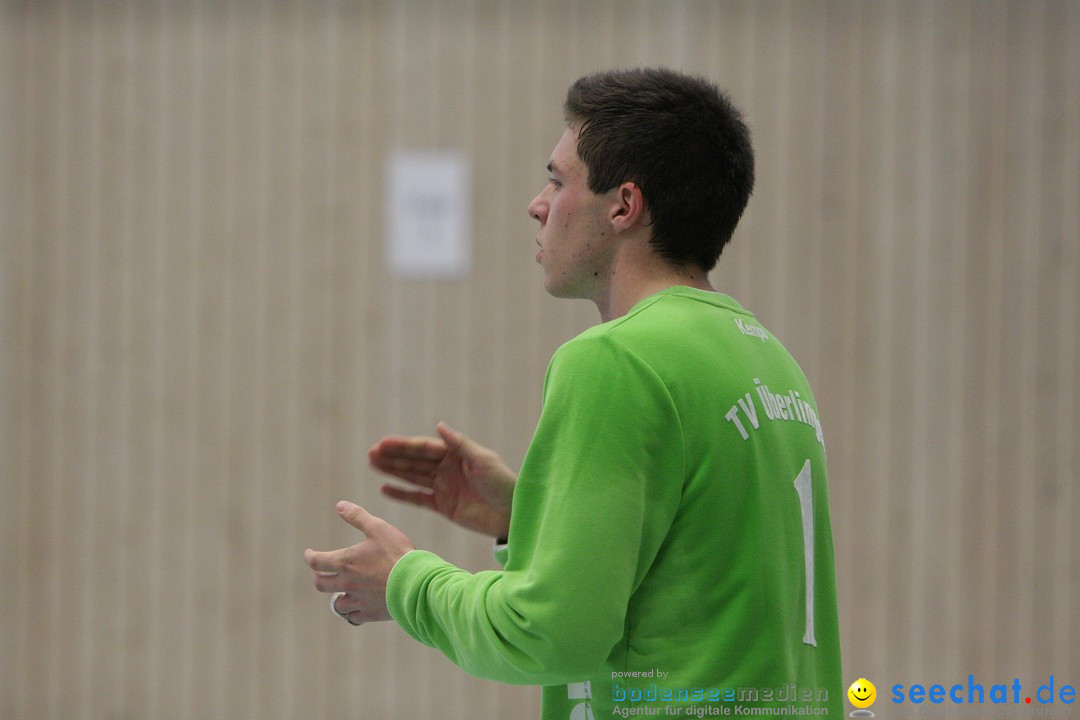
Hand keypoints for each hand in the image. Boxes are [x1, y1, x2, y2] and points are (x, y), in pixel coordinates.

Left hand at [304, 501, 415, 623]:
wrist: (415, 582)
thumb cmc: (397, 553)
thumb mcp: (378, 528)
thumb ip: (357, 516)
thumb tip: (340, 505)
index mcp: (345, 562)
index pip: (316, 562)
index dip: (309, 557)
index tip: (308, 554)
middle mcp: (347, 584)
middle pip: (321, 584)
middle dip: (318, 577)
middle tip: (320, 573)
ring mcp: (358, 600)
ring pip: (337, 604)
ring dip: (336, 596)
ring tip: (340, 592)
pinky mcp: (370, 613)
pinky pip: (354, 616)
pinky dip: (353, 612)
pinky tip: (357, 607)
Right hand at [369, 422, 515, 538]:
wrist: (513, 514)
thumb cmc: (503, 484)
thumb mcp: (483, 460)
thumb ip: (460, 444)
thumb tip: (439, 425)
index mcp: (456, 454)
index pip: (424, 448)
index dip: (403, 445)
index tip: (383, 443)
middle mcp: (447, 468)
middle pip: (414, 461)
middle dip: (392, 456)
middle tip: (370, 453)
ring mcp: (443, 487)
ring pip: (412, 477)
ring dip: (392, 471)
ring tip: (372, 464)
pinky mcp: (443, 506)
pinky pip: (417, 499)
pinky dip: (401, 494)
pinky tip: (384, 488)